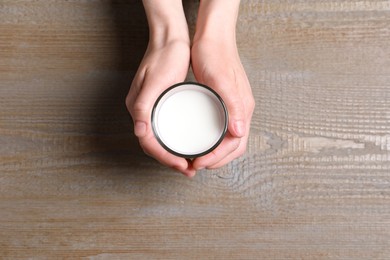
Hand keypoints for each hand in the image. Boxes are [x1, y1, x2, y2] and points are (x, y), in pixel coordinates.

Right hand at [126, 0, 195, 176]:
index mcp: (138, 108)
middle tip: (190, 170)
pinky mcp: (160, 103)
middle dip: (170, 160)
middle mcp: (142, 111)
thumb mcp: (155, 81)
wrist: (170, 38)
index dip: (165, 157)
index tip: (183, 165)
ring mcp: (150, 108)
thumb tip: (139, 132)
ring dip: (173, 154)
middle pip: (154, 144)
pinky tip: (186, 143)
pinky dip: (174, 141)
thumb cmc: (164, 56)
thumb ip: (143, 107)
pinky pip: (165, 129)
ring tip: (189, 163)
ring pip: (160, 138)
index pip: (149, 142)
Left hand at [191, 0, 254, 169]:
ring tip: (196, 157)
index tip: (199, 163)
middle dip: (216, 160)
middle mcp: (240, 111)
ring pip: (227, 139)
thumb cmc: (215, 55)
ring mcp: (233, 107)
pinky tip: (198, 139)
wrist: (213, 37)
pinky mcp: (224, 102)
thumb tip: (239, 133)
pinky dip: (212, 140)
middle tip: (195, 165)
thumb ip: (233, 106)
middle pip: (233, 146)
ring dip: (214, 153)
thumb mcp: (222, 80)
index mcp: (243, 109)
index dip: (217, 158)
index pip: (235, 145)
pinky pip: (221, 128)